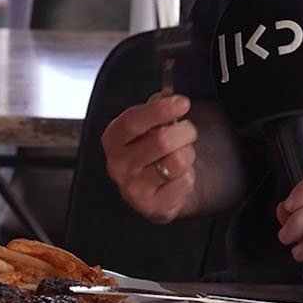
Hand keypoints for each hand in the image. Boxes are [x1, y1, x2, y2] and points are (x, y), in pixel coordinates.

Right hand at [100, 93, 198, 223]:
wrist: (155, 189)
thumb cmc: (152, 151)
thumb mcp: (149, 125)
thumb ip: (156, 108)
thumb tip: (167, 96)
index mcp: (114, 138)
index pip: (132, 121)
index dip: (159, 110)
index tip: (182, 102)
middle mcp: (118, 164)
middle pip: (162, 140)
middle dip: (184, 131)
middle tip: (187, 131)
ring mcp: (133, 188)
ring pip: (177, 161)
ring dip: (188, 155)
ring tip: (181, 156)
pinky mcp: (151, 206)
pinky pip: (184, 183)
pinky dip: (188, 177)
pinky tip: (178, 177)